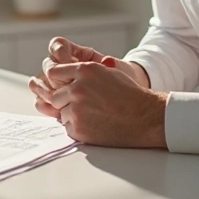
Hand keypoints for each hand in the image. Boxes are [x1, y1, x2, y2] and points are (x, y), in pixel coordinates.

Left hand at [29, 37, 150, 117]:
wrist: (144, 116)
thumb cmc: (129, 94)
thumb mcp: (106, 72)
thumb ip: (83, 73)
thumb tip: (66, 74)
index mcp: (84, 71)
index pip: (54, 72)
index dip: (58, 81)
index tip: (62, 88)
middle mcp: (77, 88)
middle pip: (55, 96)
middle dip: (65, 101)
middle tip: (81, 106)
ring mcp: (77, 109)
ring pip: (62, 112)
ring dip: (72, 115)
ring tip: (93, 116)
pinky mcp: (78, 127)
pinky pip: (68, 127)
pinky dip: (78, 128)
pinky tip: (95, 125)